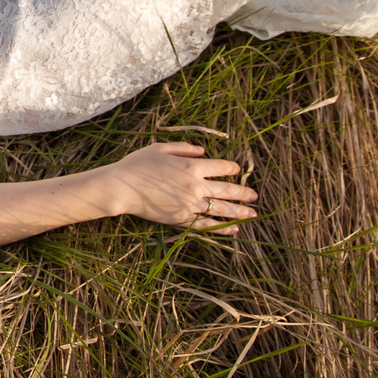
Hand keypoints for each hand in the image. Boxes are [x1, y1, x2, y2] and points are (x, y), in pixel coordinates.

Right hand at [98, 141, 256, 234]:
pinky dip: (221, 227)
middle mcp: (195, 186)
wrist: (122, 188)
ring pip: (221, 209)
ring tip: (252, 214)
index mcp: (191, 167)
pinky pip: (206, 224)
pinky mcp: (182, 219)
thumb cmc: (137, 165)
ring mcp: (190, 205)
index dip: (232, 168)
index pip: (220, 167)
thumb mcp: (160, 148)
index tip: (239, 170)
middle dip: (243, 193)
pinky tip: (233, 229)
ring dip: (239, 212)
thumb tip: (203, 150)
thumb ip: (184, 148)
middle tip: (255, 195)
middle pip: (227, 190)